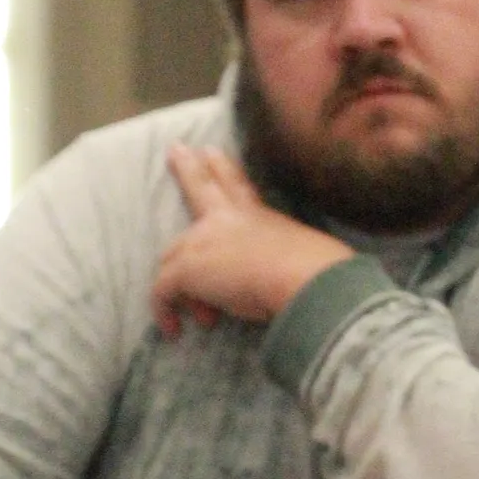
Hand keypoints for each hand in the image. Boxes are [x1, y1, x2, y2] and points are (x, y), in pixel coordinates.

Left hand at [152, 145, 350, 333]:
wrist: (305, 279)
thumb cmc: (315, 273)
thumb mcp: (299, 259)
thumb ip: (285, 264)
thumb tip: (285, 288)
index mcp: (258, 216)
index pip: (237, 186)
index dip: (224, 169)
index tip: (211, 150)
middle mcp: (228, 219)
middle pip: (201, 187)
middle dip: (187, 169)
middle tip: (176, 150)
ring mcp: (203, 239)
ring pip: (172, 254)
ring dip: (183, 286)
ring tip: (200, 314)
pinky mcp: (187, 268)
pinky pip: (162, 289)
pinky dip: (165, 310)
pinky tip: (173, 329)